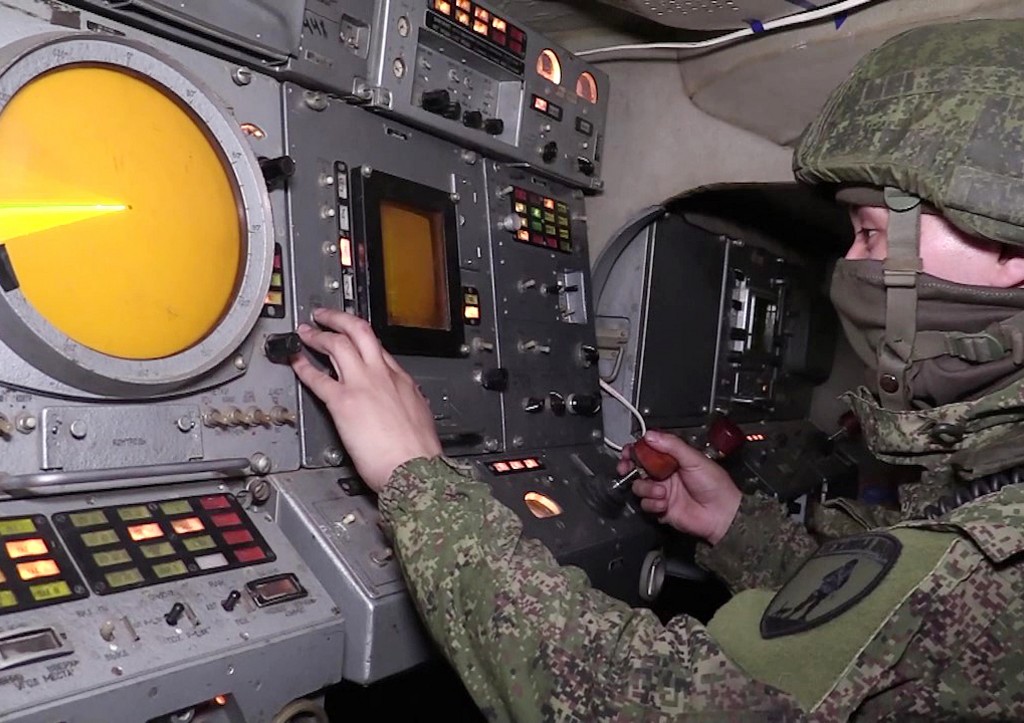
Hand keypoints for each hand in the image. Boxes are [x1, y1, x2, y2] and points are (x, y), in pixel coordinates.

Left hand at [289, 309, 441, 491]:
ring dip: (318, 335)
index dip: (361, 338)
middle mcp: (382, 375)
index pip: (378, 349)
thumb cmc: (419, 452)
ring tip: (306, 332)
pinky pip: (318, 378)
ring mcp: (362, 385)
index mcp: (402, 380)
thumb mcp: (419, 417)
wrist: (415, 468)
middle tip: (324, 315)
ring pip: (337, 345)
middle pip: (359, 332)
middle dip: (338, 319)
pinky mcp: (344, 402)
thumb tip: (400, 408)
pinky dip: (303, 367)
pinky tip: (295, 363)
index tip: (352, 336)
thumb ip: (405, 405)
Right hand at [618, 430, 740, 544]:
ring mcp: (661, 492)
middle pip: (637, 468)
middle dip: (629, 467)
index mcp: (672, 459)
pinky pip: (645, 504)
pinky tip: (665, 504)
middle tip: (627, 468)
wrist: (721, 513)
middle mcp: (664, 475)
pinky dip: (653, 504)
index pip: (647, 450)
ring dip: (647, 488)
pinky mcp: (660, 509)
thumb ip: (672, 445)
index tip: (629, 451)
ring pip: (639, 487)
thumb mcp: (694, 459)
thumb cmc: (715, 485)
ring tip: (662, 492)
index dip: (635, 450)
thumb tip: (650, 435)